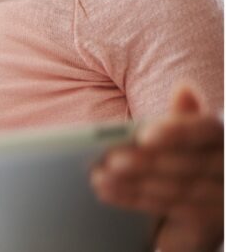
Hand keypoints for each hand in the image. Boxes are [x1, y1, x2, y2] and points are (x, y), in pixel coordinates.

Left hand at [91, 86, 222, 251]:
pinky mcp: (211, 224)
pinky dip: (136, 200)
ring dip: (136, 183)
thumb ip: (181, 117)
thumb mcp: (178, 135)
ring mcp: (225, 196)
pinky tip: (108, 192)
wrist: (188, 212)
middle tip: (109, 158)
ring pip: (181, 190)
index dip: (177, 132)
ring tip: (99, 176)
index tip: (143, 135)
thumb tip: (185, 88)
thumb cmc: (179, 159)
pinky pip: (173, 209)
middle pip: (191, 165)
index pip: (207, 129)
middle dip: (146, 162)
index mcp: (224, 136)